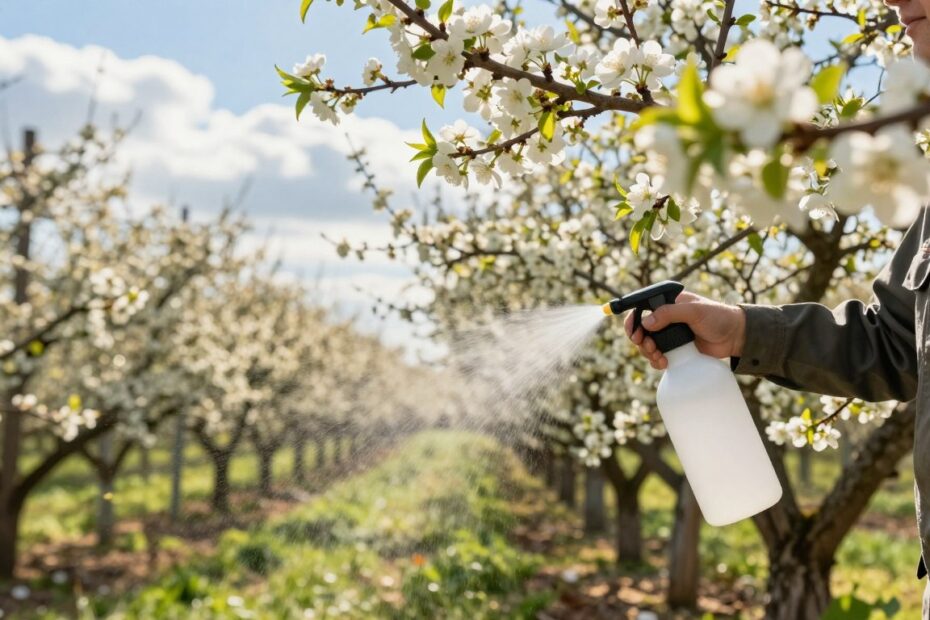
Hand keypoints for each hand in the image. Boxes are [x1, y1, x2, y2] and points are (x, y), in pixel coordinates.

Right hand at [624, 291, 746, 369]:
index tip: (634, 333)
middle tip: (650, 347)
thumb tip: (646, 323)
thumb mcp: (694, 311)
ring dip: (648, 352)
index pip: (642, 308)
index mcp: (668, 303)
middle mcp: (666, 318)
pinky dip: (656, 361)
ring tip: (658, 357)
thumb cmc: (718, 317)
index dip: (633, 321)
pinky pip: (658, 356)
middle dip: (641, 341)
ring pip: (647, 344)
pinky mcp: (675, 349)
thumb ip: (669, 314)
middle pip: (641, 330)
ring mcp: (670, 334)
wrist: (736, 336)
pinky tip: (663, 362)